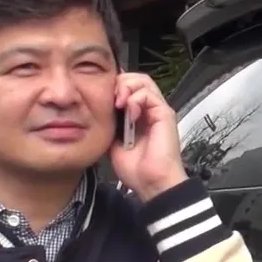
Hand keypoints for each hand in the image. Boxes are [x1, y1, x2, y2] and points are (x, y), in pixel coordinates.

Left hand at [109, 73, 187, 200]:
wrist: (151, 183)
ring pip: (143, 80)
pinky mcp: (165, 114)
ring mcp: (158, 111)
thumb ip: (109, 123)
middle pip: (136, 78)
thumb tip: (96, 109)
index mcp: (138, 115)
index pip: (127, 86)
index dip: (114, 86)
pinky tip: (130, 113)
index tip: (101, 98)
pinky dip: (136, 99)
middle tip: (111, 99)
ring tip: (119, 103)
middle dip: (120, 83)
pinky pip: (149, 94)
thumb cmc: (136, 169)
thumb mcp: (112, 141)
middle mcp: (149, 110)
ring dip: (127, 87)